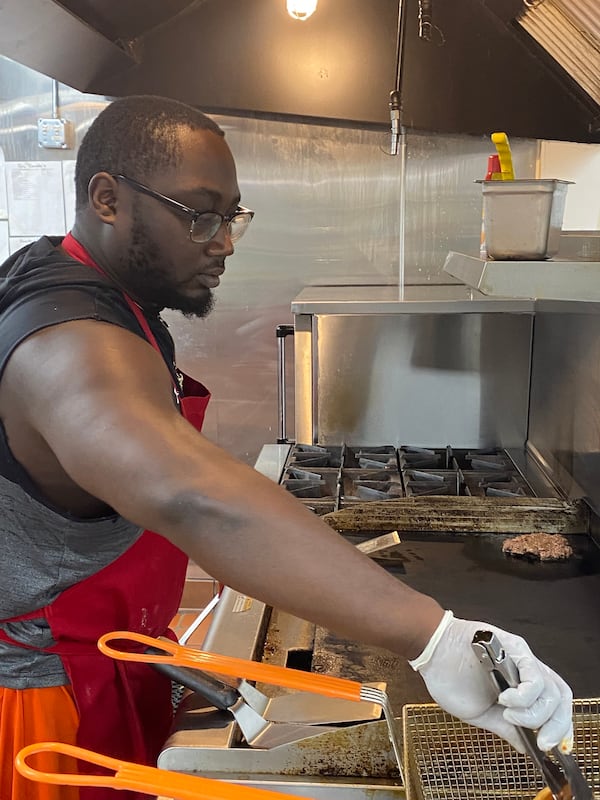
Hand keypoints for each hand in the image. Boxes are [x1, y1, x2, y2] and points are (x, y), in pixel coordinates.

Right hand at [409, 611, 572, 752]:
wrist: (431, 651)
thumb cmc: (449, 676)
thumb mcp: (480, 712)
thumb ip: (505, 727)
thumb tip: (525, 745)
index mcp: (520, 685)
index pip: (554, 705)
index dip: (560, 726)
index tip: (553, 746)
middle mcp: (526, 670)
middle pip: (560, 698)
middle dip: (556, 726)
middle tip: (541, 742)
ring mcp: (522, 658)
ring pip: (551, 691)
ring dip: (534, 713)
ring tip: (508, 713)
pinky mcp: (516, 647)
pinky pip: (535, 677)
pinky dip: (525, 696)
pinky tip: (506, 699)